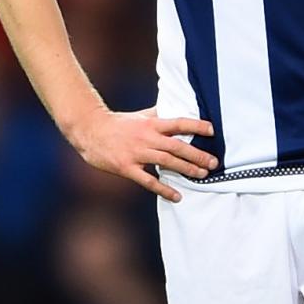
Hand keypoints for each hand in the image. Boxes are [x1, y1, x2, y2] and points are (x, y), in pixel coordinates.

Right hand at [66, 105, 214, 202]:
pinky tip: (177, 196)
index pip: (179, 122)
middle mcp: (147, 137)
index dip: (197, 125)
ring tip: (202, 175)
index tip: (213, 131)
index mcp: (151, 123)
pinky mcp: (127, 167)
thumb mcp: (139, 115)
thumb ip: (158, 114)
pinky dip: (164, 189)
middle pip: (177, 146)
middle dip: (198, 155)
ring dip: (187, 169)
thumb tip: (176, 107)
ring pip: (167, 162)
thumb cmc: (117, 123)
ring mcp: (137, 153)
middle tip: (214, 163)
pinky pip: (149, 181)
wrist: (90, 131)